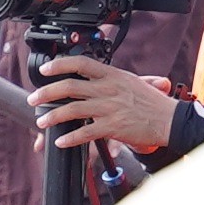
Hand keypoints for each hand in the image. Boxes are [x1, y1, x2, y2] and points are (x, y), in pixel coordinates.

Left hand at [21, 56, 177, 159]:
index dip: (60, 65)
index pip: (81, 63)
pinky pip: (85, 132)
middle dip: (46, 92)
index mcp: (112, 75)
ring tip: (42, 122)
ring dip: (53, 116)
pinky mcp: (112, 127)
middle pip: (69, 86)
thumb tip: (93, 77)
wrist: (170, 120)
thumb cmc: (152, 102)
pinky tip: (61, 141)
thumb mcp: (132, 81)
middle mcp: (108, 89)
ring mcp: (109, 108)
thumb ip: (111, 79)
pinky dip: (70, 137)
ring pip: (72, 109)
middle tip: (34, 98)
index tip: (46, 70)